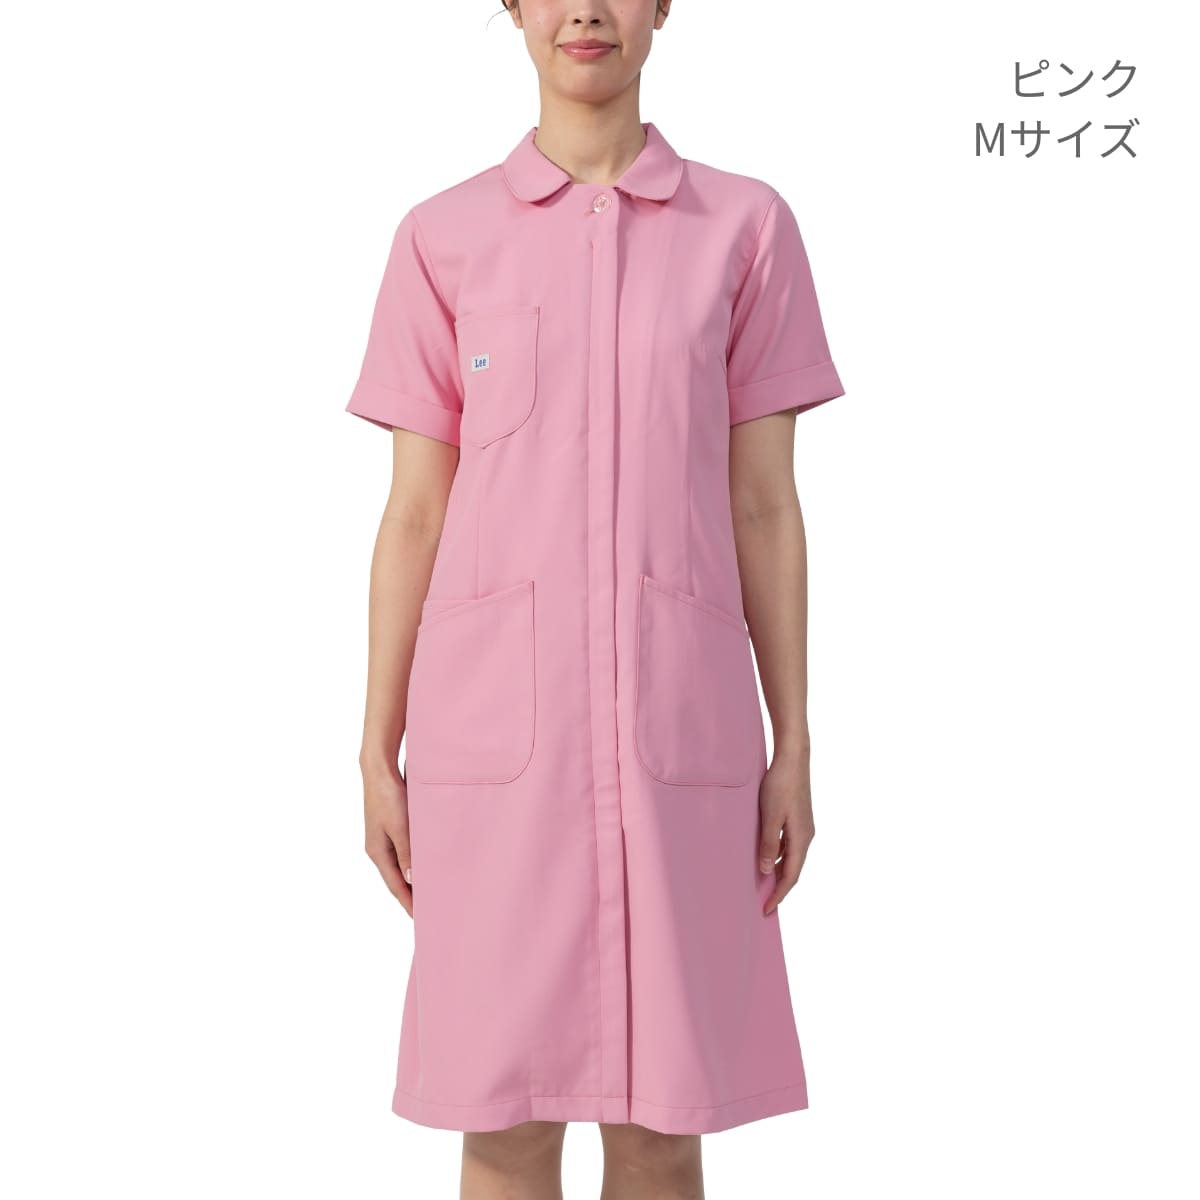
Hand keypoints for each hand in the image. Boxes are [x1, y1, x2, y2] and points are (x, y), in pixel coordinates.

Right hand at [362, 761, 413, 916]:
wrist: (379, 769)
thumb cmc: (388, 796)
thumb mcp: (400, 826)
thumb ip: (406, 853)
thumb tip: (411, 880)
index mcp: (378, 852)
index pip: (396, 886)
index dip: (408, 902)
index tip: (420, 918)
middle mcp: (378, 849)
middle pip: (397, 879)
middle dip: (410, 895)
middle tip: (428, 910)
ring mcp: (382, 838)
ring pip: (400, 866)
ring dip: (412, 879)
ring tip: (428, 892)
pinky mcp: (389, 827)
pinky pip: (402, 852)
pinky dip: (412, 862)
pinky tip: (423, 864)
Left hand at [757, 748, 814, 914]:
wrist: (793, 758)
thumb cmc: (781, 786)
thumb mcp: (770, 817)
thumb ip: (768, 845)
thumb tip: (766, 871)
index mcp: (801, 839)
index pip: (790, 876)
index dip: (779, 895)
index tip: (767, 909)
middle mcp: (806, 836)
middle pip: (793, 869)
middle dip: (780, 888)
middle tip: (763, 902)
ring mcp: (803, 827)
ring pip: (791, 857)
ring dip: (778, 872)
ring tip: (762, 883)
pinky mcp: (798, 818)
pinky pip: (789, 845)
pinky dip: (778, 856)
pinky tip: (766, 855)